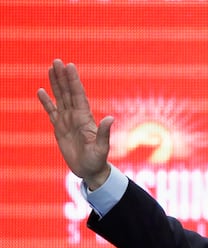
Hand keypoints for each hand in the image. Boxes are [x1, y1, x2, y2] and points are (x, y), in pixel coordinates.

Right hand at [37, 59, 113, 189]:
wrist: (90, 170)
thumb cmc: (97, 160)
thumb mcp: (102, 147)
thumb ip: (104, 133)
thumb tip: (110, 118)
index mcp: (85, 118)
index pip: (78, 95)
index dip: (74, 81)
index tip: (70, 66)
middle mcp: (76, 116)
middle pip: (68, 92)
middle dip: (62, 77)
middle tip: (57, 61)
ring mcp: (67, 121)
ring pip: (60, 98)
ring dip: (55, 84)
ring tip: (51, 69)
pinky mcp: (59, 128)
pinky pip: (51, 111)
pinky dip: (46, 101)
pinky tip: (41, 90)